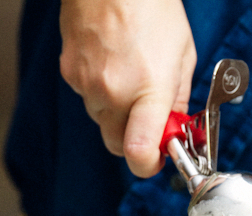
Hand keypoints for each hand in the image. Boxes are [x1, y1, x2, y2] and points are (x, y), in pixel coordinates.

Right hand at [59, 0, 195, 177]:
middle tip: (151, 120)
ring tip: (132, 79)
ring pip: (103, 122)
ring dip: (119, 114)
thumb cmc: (151, 7)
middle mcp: (113, 93)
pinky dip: (101, 92)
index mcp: (148, 90)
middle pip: (119, 146)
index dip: (149, 165)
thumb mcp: (183, 55)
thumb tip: (175, 127)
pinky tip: (113, 66)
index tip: (159, 158)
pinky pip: (88, 98)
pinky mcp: (69, 74)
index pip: (139, 153)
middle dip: (136, 141)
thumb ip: (179, 99)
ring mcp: (86, 85)